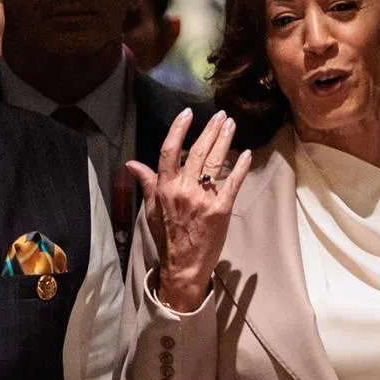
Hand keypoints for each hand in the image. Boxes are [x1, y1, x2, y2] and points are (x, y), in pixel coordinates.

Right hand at [126, 109, 251, 311]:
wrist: (183, 265)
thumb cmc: (167, 237)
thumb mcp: (152, 209)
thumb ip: (147, 183)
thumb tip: (132, 163)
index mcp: (165, 187)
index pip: (170, 151)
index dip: (179, 129)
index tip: (188, 113)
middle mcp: (183, 190)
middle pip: (198, 152)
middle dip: (211, 130)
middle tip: (221, 115)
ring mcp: (203, 199)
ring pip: (215, 163)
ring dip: (225, 141)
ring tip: (231, 125)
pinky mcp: (221, 209)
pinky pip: (233, 183)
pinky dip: (241, 167)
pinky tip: (246, 153)